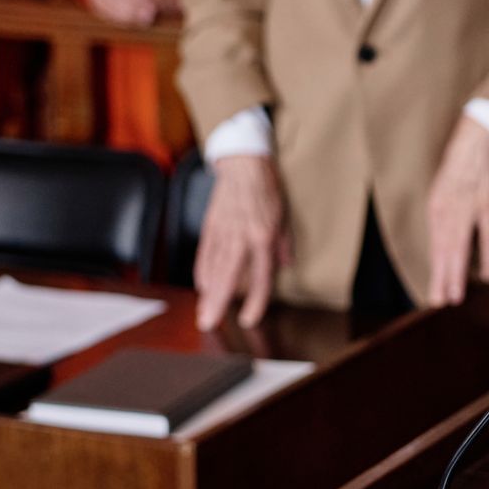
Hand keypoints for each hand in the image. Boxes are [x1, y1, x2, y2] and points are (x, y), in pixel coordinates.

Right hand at [194, 154, 291, 330]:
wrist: (244, 164)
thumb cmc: (267, 189)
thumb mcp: (285, 216)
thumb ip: (284, 244)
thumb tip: (285, 266)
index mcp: (263, 236)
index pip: (260, 275)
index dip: (256, 300)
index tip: (250, 319)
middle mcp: (242, 237)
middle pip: (229, 276)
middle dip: (218, 302)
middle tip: (209, 324)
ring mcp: (224, 232)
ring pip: (214, 268)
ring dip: (208, 293)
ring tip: (204, 313)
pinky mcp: (211, 225)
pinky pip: (205, 253)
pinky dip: (203, 271)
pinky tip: (203, 287)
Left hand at [427, 116, 488, 305]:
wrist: (478, 139)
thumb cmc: (462, 161)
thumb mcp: (443, 187)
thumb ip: (443, 211)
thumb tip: (443, 233)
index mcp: (436, 207)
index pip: (435, 246)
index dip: (435, 269)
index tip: (435, 290)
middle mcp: (448, 211)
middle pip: (444, 252)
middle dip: (441, 278)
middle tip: (440, 301)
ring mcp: (468, 210)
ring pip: (460, 249)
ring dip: (457, 274)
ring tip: (455, 296)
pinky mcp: (488, 206)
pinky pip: (488, 237)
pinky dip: (487, 256)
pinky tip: (486, 274)